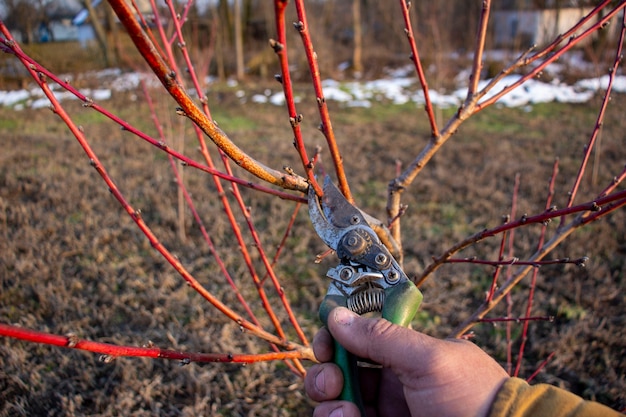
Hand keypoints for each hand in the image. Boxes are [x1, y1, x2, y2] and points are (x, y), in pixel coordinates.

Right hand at [305, 307, 508, 416]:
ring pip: (335, 402)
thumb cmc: (473, 397)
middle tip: (333, 381)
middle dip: (326, 372)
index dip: (336, 337)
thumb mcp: (430, 359)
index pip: (358, 339)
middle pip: (339, 371)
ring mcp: (384, 412)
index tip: (324, 342)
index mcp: (403, 356)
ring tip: (344, 412)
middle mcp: (389, 384)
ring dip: (328, 402)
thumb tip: (338, 314)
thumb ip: (382, 336)